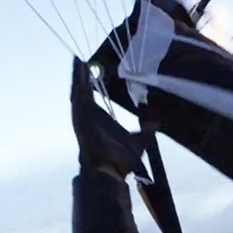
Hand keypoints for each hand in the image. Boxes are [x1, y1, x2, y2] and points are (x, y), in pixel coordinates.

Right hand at [70, 57, 143, 175]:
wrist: (111, 171)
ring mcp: (82, 118)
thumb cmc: (122, 161)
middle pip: (82, 91)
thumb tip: (156, 123)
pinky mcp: (80, 119)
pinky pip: (77, 97)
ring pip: (78, 92)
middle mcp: (88, 117)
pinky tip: (77, 71)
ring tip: (77, 60)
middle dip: (81, 76)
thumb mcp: (140, 141)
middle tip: (80, 60)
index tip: (90, 71)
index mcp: (99, 119)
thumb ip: (147, 130)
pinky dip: (76, 84)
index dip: (90, 84)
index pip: (92, 97)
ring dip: (77, 77)